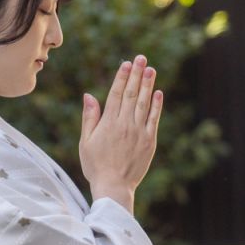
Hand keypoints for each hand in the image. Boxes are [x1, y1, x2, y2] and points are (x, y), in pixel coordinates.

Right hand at [79, 55, 163, 212]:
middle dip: (137, 74)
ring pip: (144, 103)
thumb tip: (89, 95)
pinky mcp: (150, 141)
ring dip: (148, 85)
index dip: (122, 77)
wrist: (114, 186)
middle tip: (142, 58)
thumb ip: (89, 117)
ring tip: (151, 69)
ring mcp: (139, 132)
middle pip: (132, 94)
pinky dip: (156, 105)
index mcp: (108, 123)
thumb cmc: (95, 165)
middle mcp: (125, 124)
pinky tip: (157, 93)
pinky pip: (154, 119)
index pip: (117, 94)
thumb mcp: (86, 141)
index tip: (126, 63)